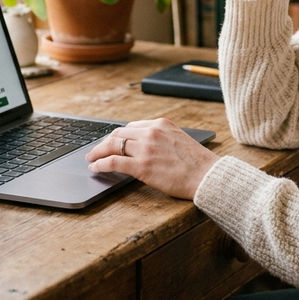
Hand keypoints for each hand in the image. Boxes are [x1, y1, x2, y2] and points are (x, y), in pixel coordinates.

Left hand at [85, 118, 218, 199]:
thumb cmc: (197, 163)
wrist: (207, 175)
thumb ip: (161, 139)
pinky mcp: (142, 166)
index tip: (111, 142)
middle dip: (104, 142)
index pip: (131, 127)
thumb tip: (144, 147)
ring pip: (112, 145)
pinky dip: (100, 164)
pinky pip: (113, 162)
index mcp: (161, 124)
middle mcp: (151, 132)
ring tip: (91, 159)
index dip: (118, 136)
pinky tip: (95, 168)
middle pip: (118, 134)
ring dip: (98, 152)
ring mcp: (146, 148)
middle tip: (95, 150)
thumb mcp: (179, 140)